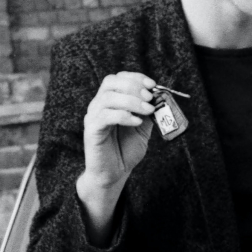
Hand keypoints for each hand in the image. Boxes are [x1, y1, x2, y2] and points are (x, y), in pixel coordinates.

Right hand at [77, 71, 155, 234]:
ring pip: (108, 97)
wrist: (114, 174)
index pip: (118, 78)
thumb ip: (148, 113)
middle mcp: (99, 105)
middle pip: (110, 82)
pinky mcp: (92, 130)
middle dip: (133, 86)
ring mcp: (93, 116)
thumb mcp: (143, 129)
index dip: (135, 77)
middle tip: (149, 97)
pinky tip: (136, 122)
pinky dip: (123, 115)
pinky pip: (105, 116)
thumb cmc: (126, 150)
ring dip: (131, 101)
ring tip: (147, 110)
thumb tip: (159, 99)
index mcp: (110, 101)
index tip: (152, 84)